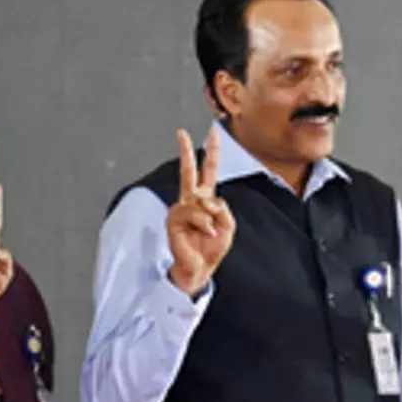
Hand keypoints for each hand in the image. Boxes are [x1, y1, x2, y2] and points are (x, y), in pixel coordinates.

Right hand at [165, 127, 235, 297]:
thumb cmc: (212, 248)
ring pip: (200, 199)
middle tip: (181, 133)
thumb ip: (223, 209)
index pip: (208, 171)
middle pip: (189, 171)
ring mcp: (180, 209)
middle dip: (185, 151)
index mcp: (205, 200)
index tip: (212, 133)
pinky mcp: (173, 219)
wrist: (200, 268)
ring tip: (209, 232)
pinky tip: (204, 233)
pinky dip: (203, 223)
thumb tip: (207, 200)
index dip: (211, 152)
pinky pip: (193, 212)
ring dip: (210, 217)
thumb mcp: (228, 226)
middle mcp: (190, 201)